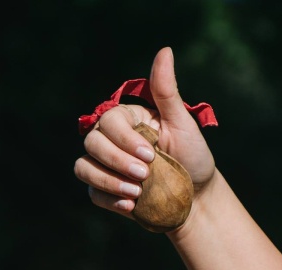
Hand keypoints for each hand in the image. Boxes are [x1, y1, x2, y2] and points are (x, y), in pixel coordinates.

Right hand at [74, 47, 215, 222]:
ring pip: (84, 167)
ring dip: (107, 181)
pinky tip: (131, 206)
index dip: (124, 138)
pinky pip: (91, 193)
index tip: (150, 153)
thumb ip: (166, 91)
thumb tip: (165, 51)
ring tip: (137, 193)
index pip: (110, 121)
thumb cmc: (192, 157)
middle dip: (117, 161)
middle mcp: (112, 140)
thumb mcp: (183, 124)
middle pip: (92, 143)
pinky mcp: (104, 191)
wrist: (196, 197)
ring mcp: (105, 166)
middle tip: (145, 175)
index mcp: (129, 120)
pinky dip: (108, 199)